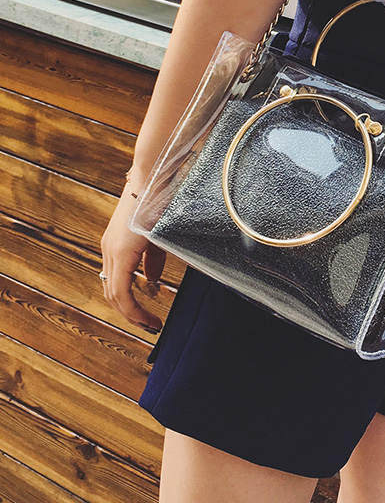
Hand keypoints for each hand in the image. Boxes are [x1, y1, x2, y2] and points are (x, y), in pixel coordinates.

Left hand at [100, 184, 164, 330]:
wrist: (153, 177)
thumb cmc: (158, 200)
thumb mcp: (156, 236)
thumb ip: (152, 260)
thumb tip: (151, 282)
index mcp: (117, 246)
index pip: (116, 284)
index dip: (130, 305)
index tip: (148, 317)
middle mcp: (109, 250)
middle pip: (112, 294)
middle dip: (131, 314)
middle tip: (149, 325)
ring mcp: (112, 250)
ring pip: (114, 294)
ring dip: (132, 314)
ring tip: (150, 324)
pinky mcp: (121, 250)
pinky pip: (121, 289)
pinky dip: (133, 306)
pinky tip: (147, 314)